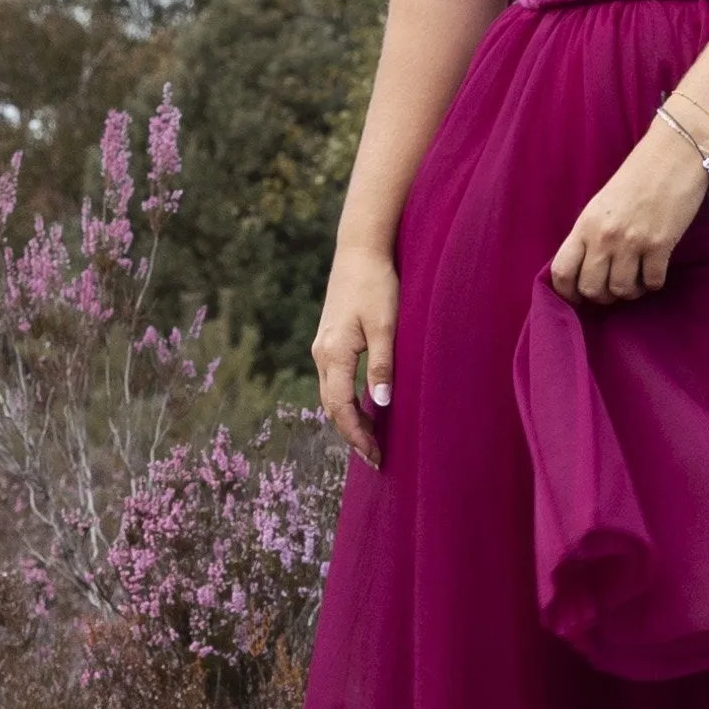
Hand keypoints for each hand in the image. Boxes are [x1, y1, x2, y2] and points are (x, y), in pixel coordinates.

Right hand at [313, 245, 397, 462]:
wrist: (360, 250)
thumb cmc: (377, 285)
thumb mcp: (387, 325)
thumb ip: (382, 365)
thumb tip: (380, 403)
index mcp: (334, 354)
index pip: (341, 408)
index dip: (357, 436)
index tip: (375, 456)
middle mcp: (322, 354)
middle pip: (332, 407)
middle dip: (351, 435)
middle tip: (375, 457)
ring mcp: (322, 347)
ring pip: (331, 395)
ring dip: (348, 419)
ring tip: (371, 439)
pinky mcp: (328, 340)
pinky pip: (333, 381)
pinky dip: (345, 401)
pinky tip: (363, 408)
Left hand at [546, 121, 708, 306]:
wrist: (673, 155)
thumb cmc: (637, 178)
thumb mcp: (601, 205)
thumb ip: (590, 235)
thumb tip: (587, 270)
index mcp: (585, 225)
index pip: (562, 271)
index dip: (567, 292)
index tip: (578, 295)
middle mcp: (604, 236)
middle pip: (591, 289)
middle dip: (602, 296)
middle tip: (613, 286)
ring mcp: (632, 242)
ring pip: (622, 291)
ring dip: (630, 292)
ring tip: (636, 279)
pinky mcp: (660, 245)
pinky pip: (652, 283)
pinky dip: (653, 283)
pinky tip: (654, 270)